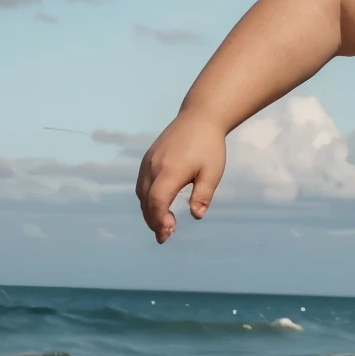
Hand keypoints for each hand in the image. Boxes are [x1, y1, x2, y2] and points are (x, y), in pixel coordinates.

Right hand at [136, 111, 226, 243]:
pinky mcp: (148, 159)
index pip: (158, 201)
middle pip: (146, 201)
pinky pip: (142, 184)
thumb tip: (196, 215)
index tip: (169, 233)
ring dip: (148, 212)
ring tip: (161, 226)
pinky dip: (146, 199)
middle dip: (153, 221)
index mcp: (170, 171)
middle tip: (165, 237)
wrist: (199, 118)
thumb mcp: (212, 172)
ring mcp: (148, 162)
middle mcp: (154, 166)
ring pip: (141, 193)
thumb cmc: (209, 146)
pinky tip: (157, 207)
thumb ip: (203, 194)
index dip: (160, 220)